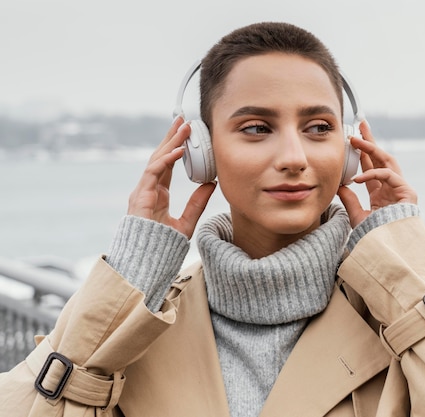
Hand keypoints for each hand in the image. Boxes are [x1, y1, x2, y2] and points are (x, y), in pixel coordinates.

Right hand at [127, 117, 215, 238]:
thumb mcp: (186, 221)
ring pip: (156, 159)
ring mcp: (142, 191)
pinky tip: (178, 151)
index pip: (167, 163)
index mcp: (158, 192)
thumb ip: (197, 203)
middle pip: (160, 156)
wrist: (147, 261)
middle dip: (172, 137)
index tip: (187, 132)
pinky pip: (153, 173)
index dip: (177, 147)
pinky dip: (165, 161)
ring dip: (170, 142)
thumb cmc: (163, 245)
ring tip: (183, 128)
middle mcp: (148, 188)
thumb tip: (211, 184)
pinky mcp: (140, 196)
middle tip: (184, 119)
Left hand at [337, 120, 417, 227]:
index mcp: (381, 193)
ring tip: (357, 138)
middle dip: (370, 141)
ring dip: (372, 147)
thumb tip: (338, 185)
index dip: (362, 153)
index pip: (371, 167)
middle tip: (360, 125)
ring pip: (387, 160)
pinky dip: (373, 174)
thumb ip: (349, 199)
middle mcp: (392, 188)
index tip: (351, 140)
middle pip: (381, 158)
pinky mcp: (407, 192)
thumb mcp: (356, 215)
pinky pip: (389, 175)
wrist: (386, 249)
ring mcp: (401, 189)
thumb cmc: (374, 236)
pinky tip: (358, 178)